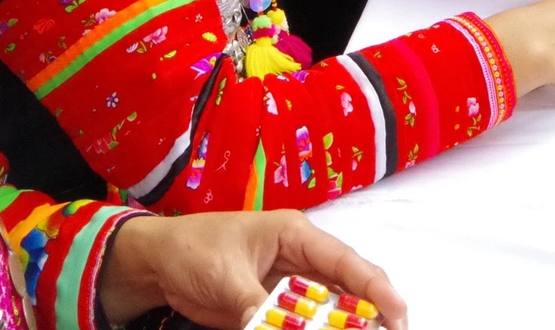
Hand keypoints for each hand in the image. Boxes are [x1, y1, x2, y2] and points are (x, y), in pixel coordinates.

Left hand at [101, 210, 407, 329]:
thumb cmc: (192, 251)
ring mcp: (289, 285)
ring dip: (344, 325)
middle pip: (346, 287)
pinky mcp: (273, 308)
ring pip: (329, 309)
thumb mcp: (225, 277)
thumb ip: (256, 306)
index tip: (396, 314)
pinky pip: (301, 323)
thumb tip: (272, 326)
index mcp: (295, 234)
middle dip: (369, 313)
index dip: (375, 288)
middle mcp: (300, 259)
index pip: (344, 261)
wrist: (157, 264)